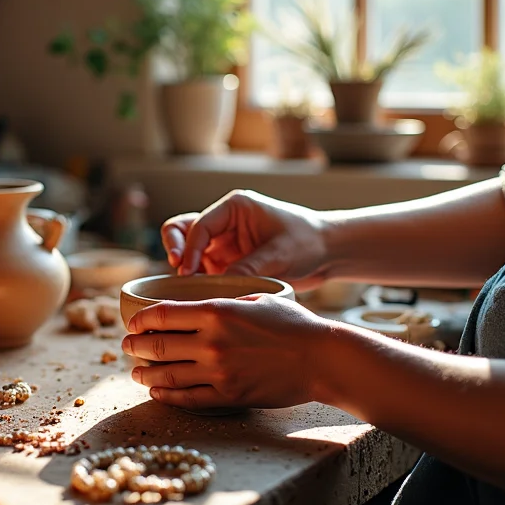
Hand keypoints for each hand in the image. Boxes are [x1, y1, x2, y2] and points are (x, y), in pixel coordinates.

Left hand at [122, 294, 333, 410]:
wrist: (323, 358)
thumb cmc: (294, 324)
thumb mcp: (257, 298)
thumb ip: (225, 302)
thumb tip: (201, 305)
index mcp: (215, 311)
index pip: (161, 315)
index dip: (139, 320)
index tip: (132, 323)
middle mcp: (211, 342)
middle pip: (156, 345)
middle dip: (134, 347)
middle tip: (124, 347)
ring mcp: (218, 372)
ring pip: (166, 375)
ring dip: (144, 374)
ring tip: (135, 372)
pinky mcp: (229, 397)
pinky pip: (188, 399)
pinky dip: (166, 396)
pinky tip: (157, 393)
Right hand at [161, 190, 328, 287]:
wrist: (328, 252)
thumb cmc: (308, 241)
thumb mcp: (279, 254)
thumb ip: (247, 268)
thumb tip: (216, 289)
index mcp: (234, 207)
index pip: (199, 225)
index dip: (189, 249)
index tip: (188, 272)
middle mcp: (224, 223)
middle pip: (181, 229)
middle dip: (175, 249)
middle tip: (180, 272)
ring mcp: (223, 244)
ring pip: (188, 251)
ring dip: (186, 268)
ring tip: (191, 289)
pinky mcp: (227, 263)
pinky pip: (203, 271)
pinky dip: (198, 282)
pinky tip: (204, 297)